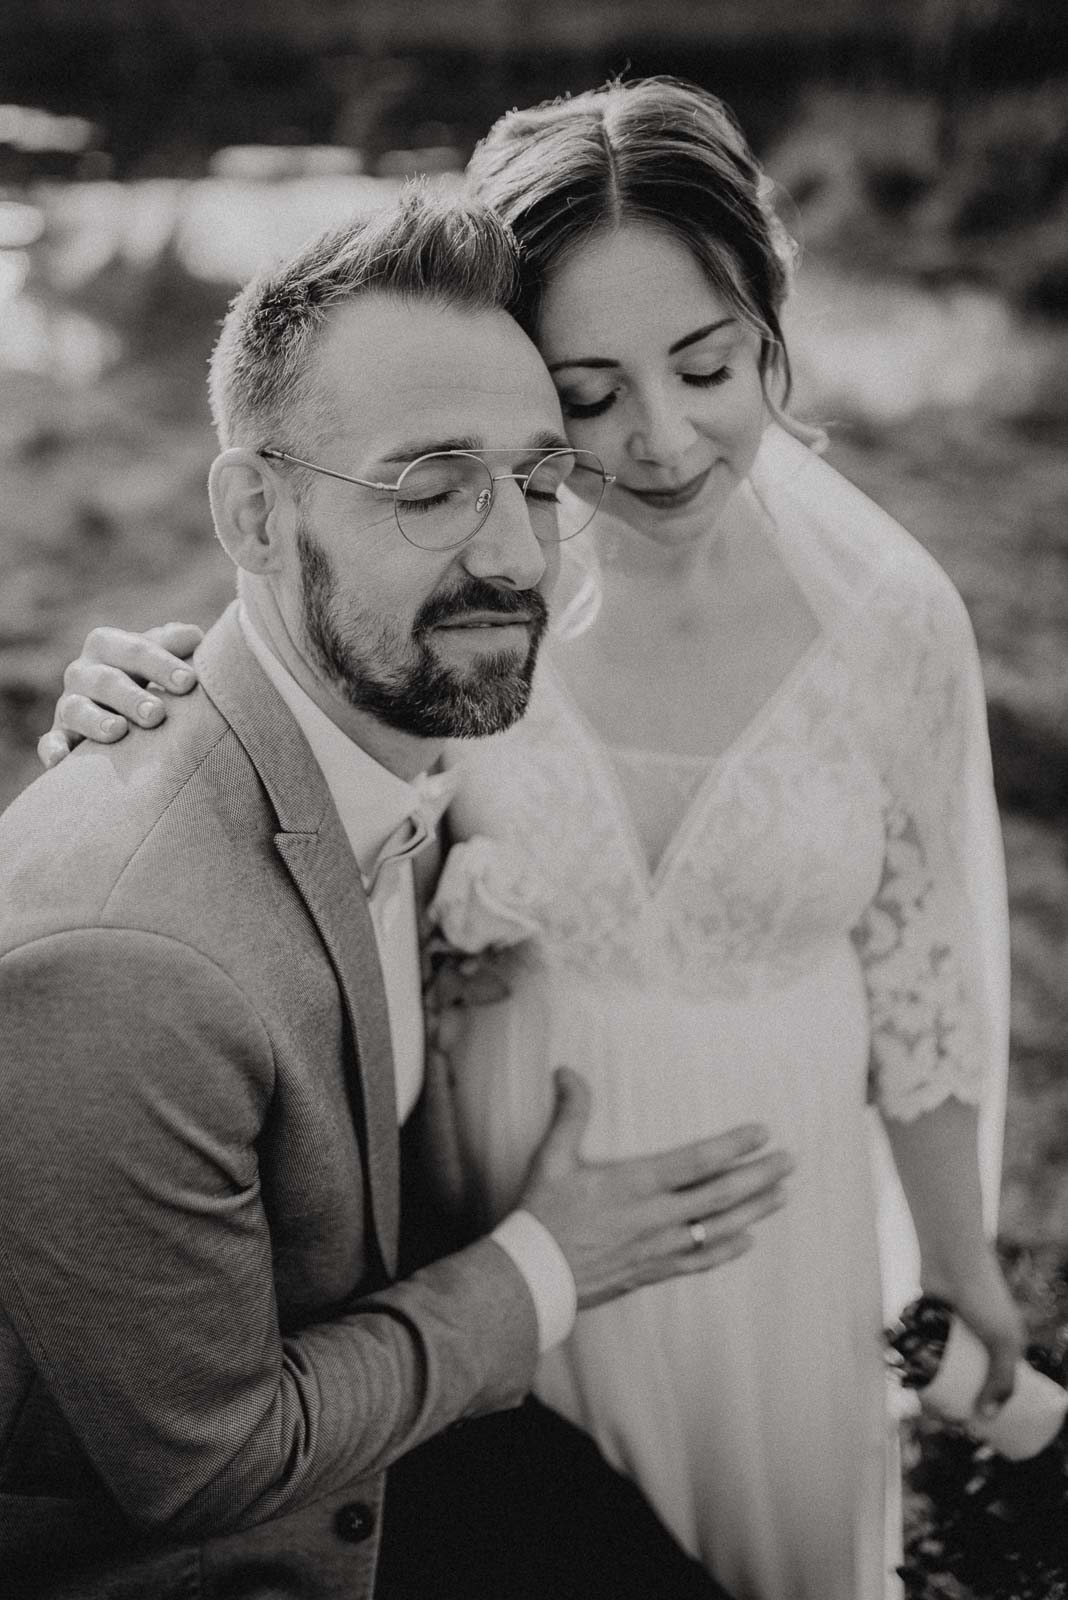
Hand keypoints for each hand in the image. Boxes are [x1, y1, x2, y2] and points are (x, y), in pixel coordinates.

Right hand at [38, 623, 202, 768]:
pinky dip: (53, 750)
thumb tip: (194, 637)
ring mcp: (69, 704)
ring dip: (96, 721)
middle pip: (104, 680)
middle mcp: (83, 672)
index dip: (161, 663)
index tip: (189, 682)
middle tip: (157, 714)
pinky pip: (51, 742)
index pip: (133, 649)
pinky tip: (59, 761)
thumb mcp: (159, 655)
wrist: (120, 706)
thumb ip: (173, 644)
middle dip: (131, 696)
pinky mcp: (60, 736)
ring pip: (76, 709)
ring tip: (118, 731)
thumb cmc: (148, 675)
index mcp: (107, 645)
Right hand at [519, 1068, 792, 1309]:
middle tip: (789, 1160)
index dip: (732, 1145)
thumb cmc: (541, 1215)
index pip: (696, 1160)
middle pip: (720, 1195)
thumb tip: (568, 1071)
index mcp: (634, 1184)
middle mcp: (655, 1216)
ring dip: (755, 1210)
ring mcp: (658, 1247)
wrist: (533, 1276)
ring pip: (719, 1228)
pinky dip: (728, 1251)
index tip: (761, 1132)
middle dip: (759, 1176)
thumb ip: (570, 1114)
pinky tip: (749, 1240)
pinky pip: (701, 1262)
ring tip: (783, 1194)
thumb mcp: (551, 1158)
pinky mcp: (653, 1271)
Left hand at [924, 1249, 1025, 1419]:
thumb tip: (986, 1418)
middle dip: (960, 1401)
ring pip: (947, 1367)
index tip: (977, 1427)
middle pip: (972, 1379)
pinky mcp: (933, 1321)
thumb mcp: (1001, 1342)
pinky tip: (913, 1385)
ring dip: (938, 1387)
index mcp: (1006, 1345)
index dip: (992, 1406)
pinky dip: (922, 1366)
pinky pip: (928, 1349)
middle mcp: (982, 1338)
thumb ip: (1000, 1380)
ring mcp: (956, 1330)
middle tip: (948, 1420)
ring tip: (928, 1407)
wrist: (951, 1258)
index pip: (1001, 1383)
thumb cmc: (982, 1295)